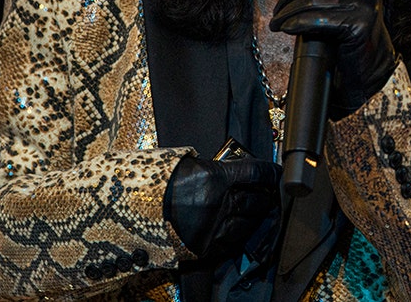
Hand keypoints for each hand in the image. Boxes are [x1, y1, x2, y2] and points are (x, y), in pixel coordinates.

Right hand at [164, 155, 280, 261]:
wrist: (134, 206)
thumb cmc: (159, 181)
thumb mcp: (190, 165)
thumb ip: (218, 169)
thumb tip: (240, 173)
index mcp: (215, 177)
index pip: (256, 173)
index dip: (270, 173)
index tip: (276, 173)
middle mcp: (218, 203)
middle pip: (256, 201)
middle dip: (265, 197)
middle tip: (269, 194)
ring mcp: (212, 227)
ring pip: (248, 224)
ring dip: (256, 217)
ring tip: (258, 212)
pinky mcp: (204, 247)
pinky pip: (231, 243)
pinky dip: (239, 236)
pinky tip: (241, 229)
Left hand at [270, 0, 397, 118]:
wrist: (370, 69)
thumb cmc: (346, 38)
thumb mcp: (330, 8)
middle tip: (275, 14)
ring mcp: (364, 4)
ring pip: (312, 0)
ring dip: (287, 13)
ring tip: (276, 24)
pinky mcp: (359, 24)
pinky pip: (317, 19)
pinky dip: (296, 23)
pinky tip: (287, 29)